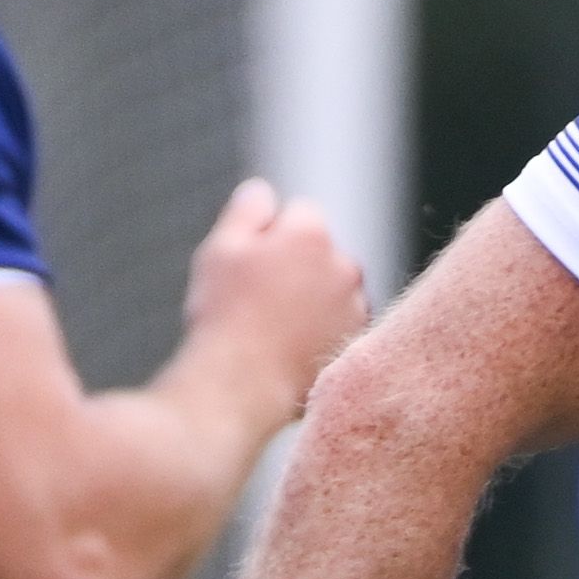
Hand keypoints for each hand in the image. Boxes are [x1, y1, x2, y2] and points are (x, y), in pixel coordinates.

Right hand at [168, 180, 371, 443]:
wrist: (242, 386)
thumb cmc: (226, 315)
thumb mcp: (221, 248)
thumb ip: (248, 210)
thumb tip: (265, 192)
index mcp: (311, 233)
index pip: (299, 214)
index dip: (269, 236)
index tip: (250, 266)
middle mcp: (345, 265)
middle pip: (320, 253)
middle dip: (297, 267)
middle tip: (259, 301)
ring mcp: (356, 308)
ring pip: (331, 290)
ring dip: (311, 300)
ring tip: (274, 330)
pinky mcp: (357, 344)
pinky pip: (337, 326)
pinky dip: (320, 332)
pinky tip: (290, 349)